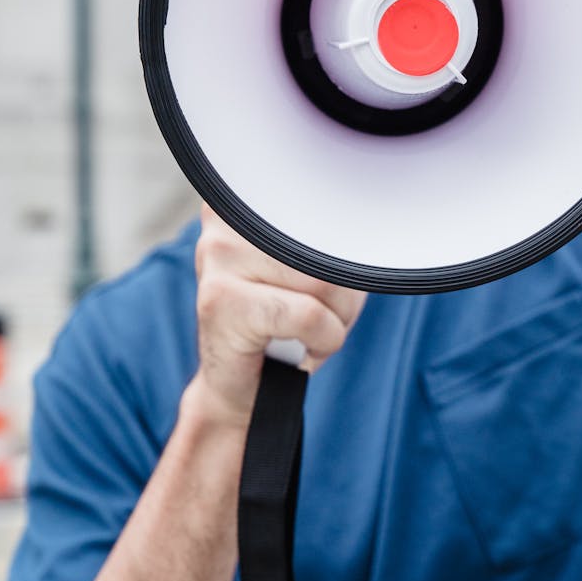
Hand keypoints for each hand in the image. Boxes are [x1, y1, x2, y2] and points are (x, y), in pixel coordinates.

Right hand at [189, 204, 365, 432]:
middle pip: (327, 243)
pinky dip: (323, 339)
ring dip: (335, 318)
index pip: (325, 197)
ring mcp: (218, 254)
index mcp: (252, 195)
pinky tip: (302, 347)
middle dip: (342, 290)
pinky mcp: (221, 300)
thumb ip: (334, 235)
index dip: (343, 240)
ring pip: (321, 279)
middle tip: (322, 314)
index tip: (332, 267)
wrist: (243, 385)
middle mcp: (227, 216)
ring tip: (309, 330)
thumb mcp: (322, 265)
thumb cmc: (289, 318)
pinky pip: (308, 314)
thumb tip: (363, 228)